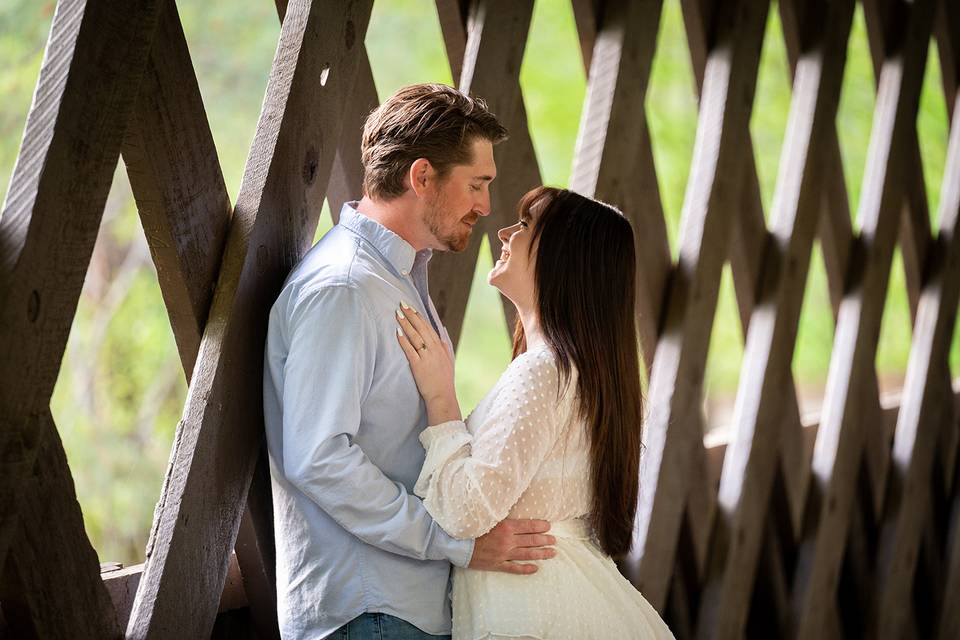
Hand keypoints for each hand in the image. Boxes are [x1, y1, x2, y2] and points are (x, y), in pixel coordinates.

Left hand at [395, 302, 459, 422]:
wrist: (442, 396)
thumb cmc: (444, 380)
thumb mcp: (448, 360)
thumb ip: (444, 346)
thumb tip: (442, 332)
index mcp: (441, 347)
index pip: (429, 327)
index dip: (419, 316)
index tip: (412, 308)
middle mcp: (434, 349)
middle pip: (421, 328)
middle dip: (411, 315)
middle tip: (402, 304)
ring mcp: (427, 356)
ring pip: (415, 336)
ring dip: (406, 324)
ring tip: (397, 314)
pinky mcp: (418, 365)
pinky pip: (410, 350)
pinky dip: (403, 340)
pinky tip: (397, 332)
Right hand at [469, 519, 556, 574]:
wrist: (457, 544)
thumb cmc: (472, 528)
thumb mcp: (489, 518)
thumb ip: (503, 518)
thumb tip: (515, 515)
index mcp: (505, 526)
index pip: (528, 526)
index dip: (540, 526)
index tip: (549, 526)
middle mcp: (507, 541)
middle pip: (531, 540)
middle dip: (545, 540)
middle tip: (554, 540)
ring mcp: (503, 554)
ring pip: (527, 554)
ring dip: (541, 553)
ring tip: (552, 553)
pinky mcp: (497, 564)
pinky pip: (515, 568)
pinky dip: (526, 569)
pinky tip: (536, 569)